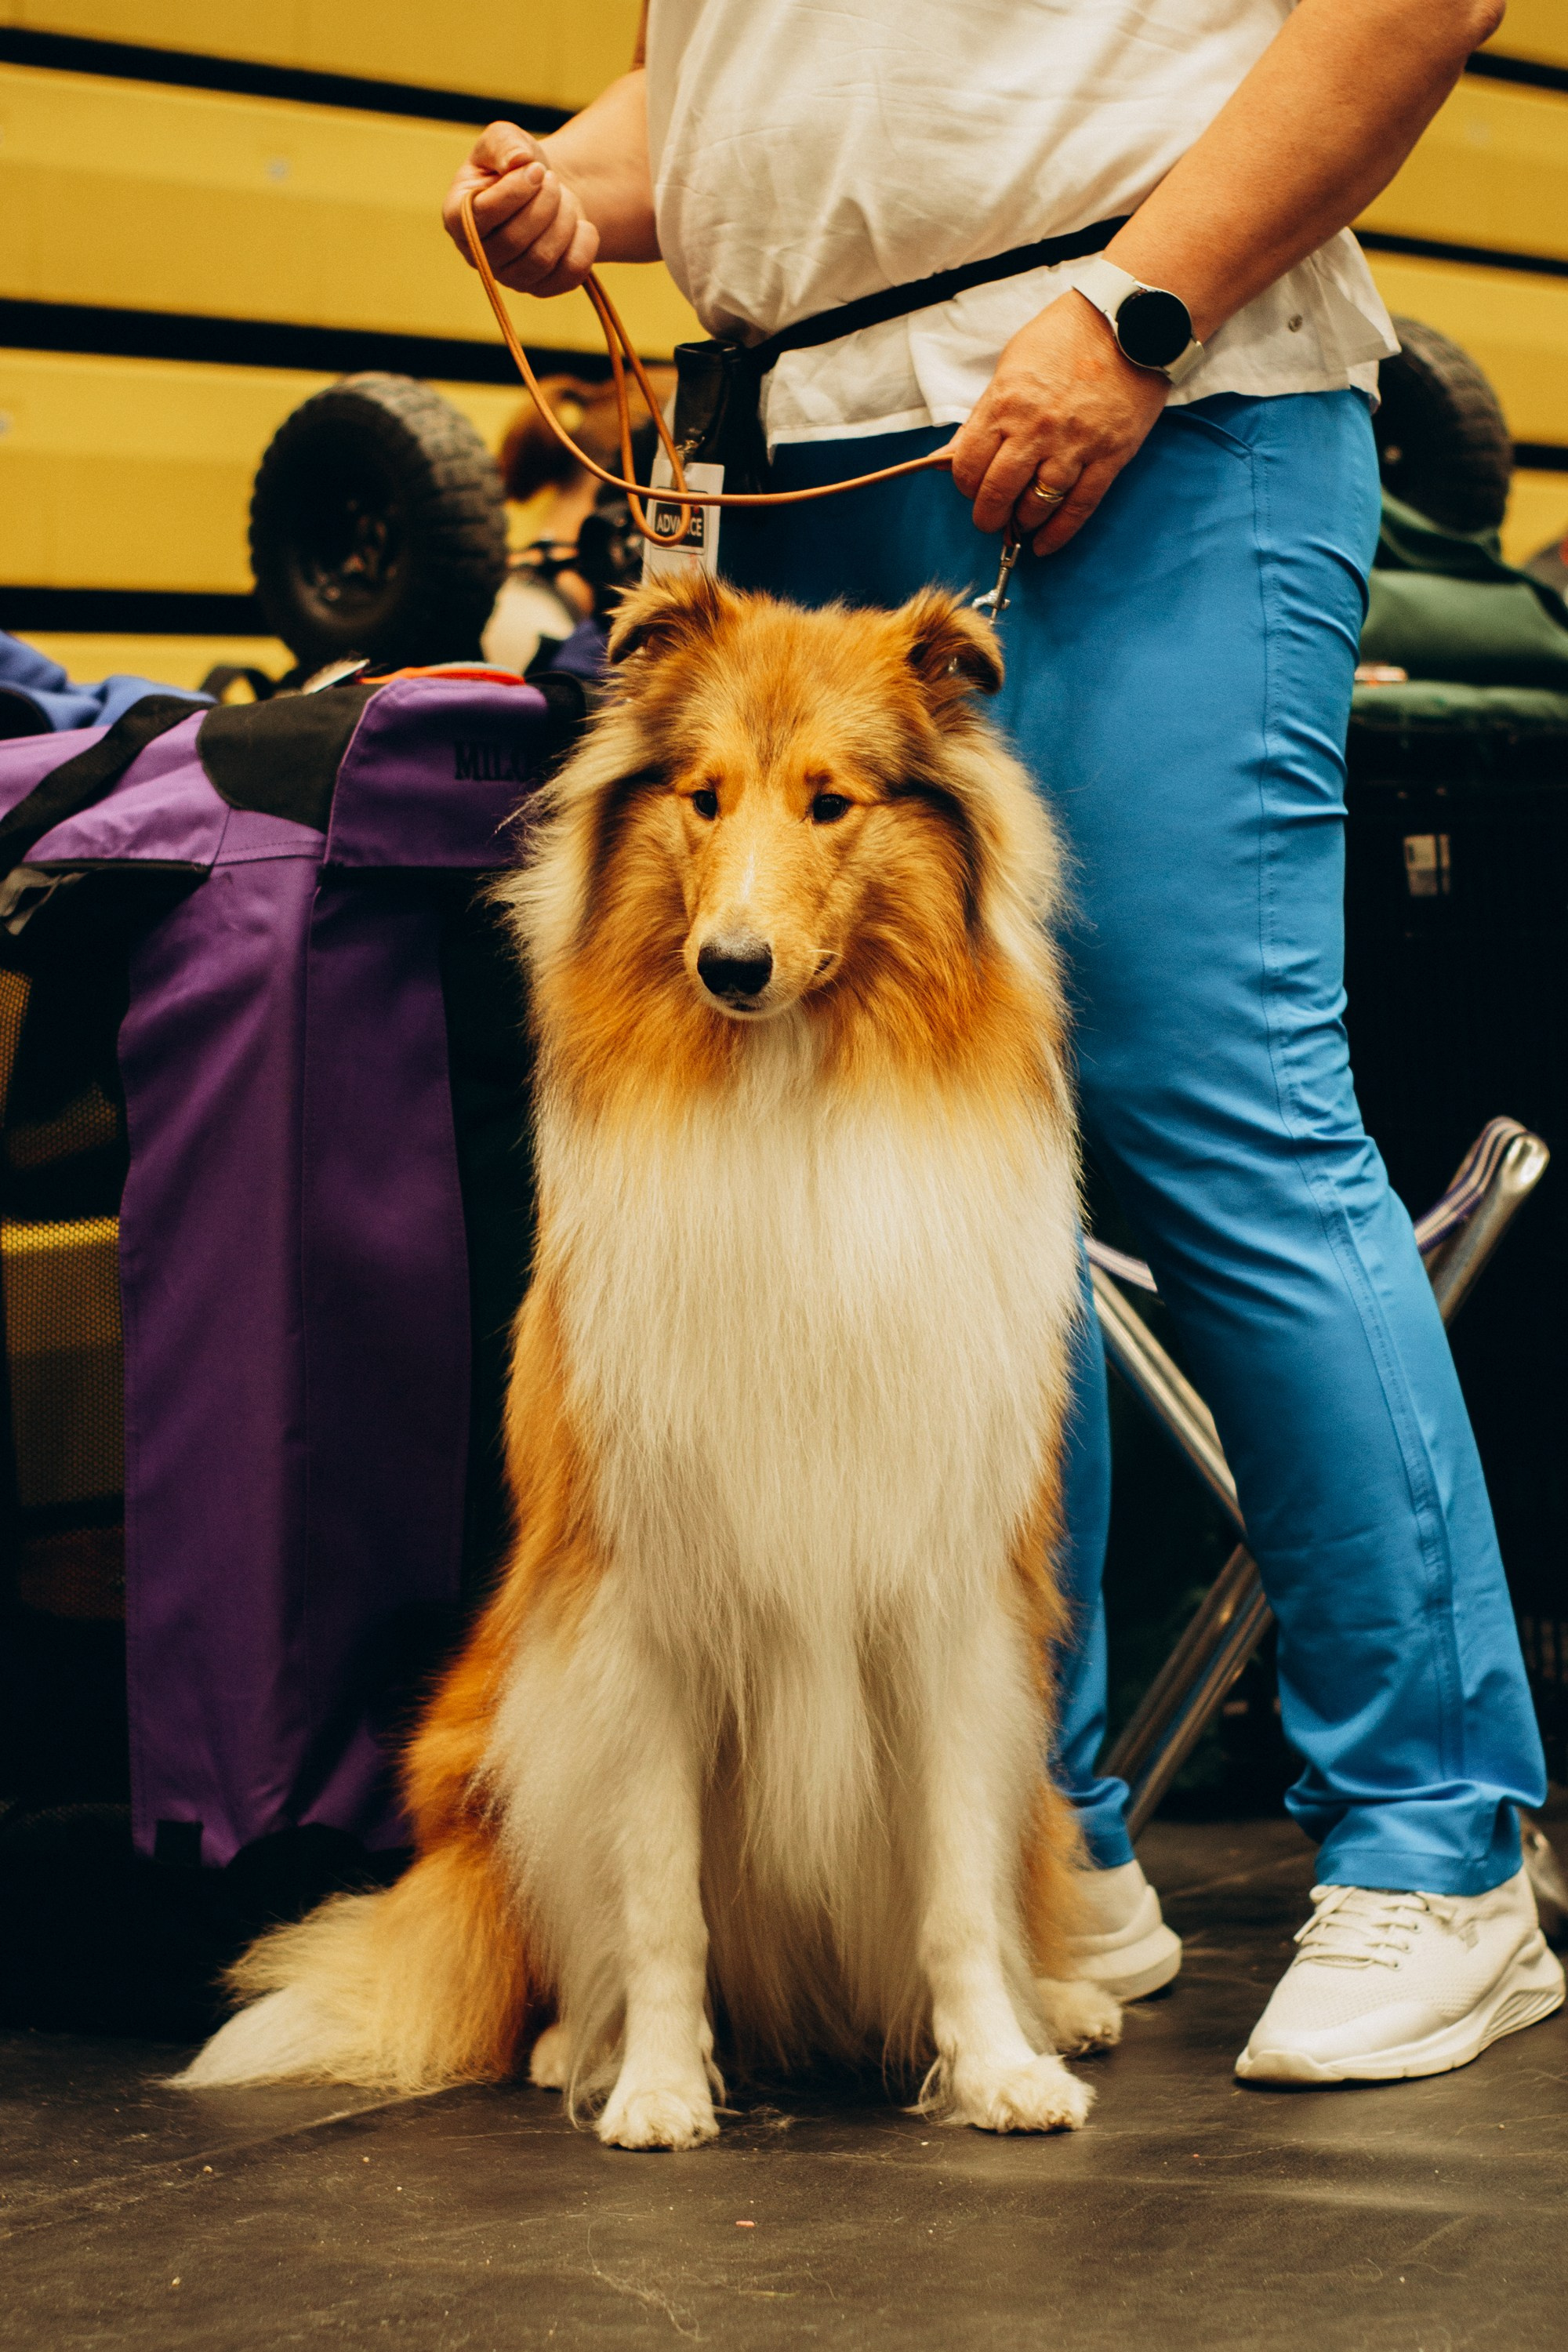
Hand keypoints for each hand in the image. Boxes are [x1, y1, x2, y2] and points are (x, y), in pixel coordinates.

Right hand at [442, 120, 599, 296]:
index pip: (484, 215)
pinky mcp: (541, 288)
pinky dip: (583, 244)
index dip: (516, 191)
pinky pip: (569, 275)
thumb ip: (504, 142)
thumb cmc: (516, 164)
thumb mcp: (505, 139)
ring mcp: (510, 277)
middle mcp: (478, 255)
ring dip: (563, 220)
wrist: (544, 190)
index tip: (536, 169)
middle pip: (514, 241)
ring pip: (541, 259)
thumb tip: (519, 159)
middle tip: (553, 181)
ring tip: (564, 198)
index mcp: (457, 216)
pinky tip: (580, 224)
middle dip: (544, 204)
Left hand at [948, 291, 1170, 553]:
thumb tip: (948, 456)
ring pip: (1037, 506)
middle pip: (998, 493)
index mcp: (1007, 403)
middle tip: (989, 517)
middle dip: (987, 515)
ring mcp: (1075, 446)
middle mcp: (1037, 429)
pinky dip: (1059, 534)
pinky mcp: (1110, 456)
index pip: (969, 466)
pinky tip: (1045, 545)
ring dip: (1022, 522)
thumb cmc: (1067, 337)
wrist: (1131, 320)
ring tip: (1020, 521)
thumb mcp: (1011, 367)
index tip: (971, 487)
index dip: (965, 485)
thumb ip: (983, 415)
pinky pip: (1079, 507)